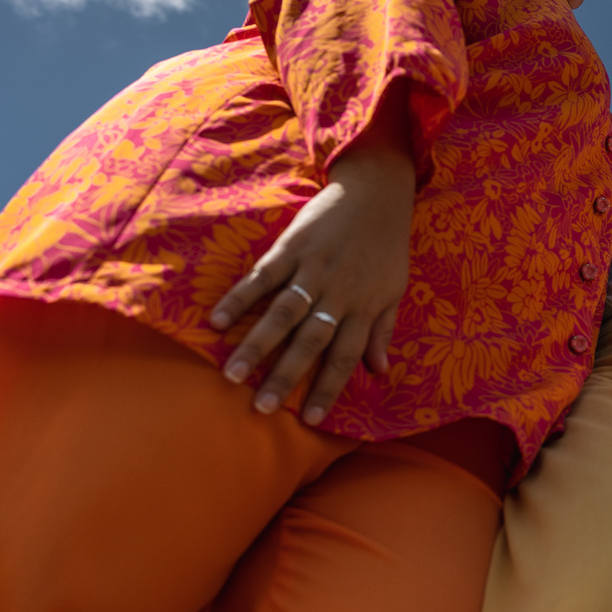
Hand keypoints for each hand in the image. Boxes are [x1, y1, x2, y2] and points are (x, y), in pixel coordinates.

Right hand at [211, 89, 415, 424]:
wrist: (377, 191)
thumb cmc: (386, 245)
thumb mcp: (395, 289)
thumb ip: (383, 329)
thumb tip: (379, 372)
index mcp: (364, 307)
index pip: (345, 356)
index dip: (328, 388)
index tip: (309, 419)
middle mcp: (338, 293)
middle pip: (309, 341)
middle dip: (285, 377)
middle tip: (260, 408)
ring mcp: (313, 270)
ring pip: (282, 314)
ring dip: (256, 345)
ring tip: (231, 375)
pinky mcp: (291, 248)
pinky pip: (262, 276)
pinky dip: (240, 298)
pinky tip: (216, 321)